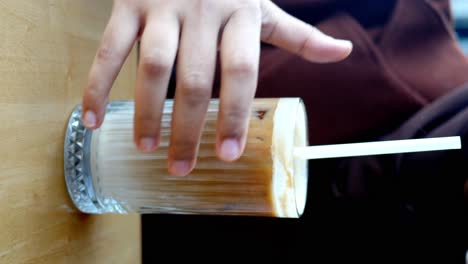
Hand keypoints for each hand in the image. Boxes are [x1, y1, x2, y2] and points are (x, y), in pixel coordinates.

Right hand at [81, 0, 352, 175]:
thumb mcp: (264, 7)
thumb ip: (299, 35)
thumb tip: (343, 52)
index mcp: (241, 16)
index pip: (242, 72)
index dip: (234, 115)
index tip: (227, 155)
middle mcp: (204, 12)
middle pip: (197, 79)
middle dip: (188, 128)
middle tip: (182, 168)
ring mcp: (163, 7)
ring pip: (154, 66)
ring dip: (146, 112)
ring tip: (146, 148)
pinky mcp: (128, 3)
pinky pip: (110, 48)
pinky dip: (98, 84)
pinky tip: (94, 119)